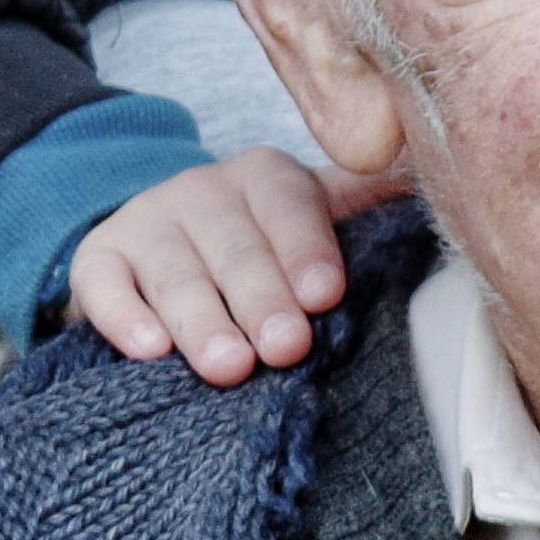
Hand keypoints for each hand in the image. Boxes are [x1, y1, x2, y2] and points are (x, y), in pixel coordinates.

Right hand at [67, 143, 357, 381]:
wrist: (163, 247)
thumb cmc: (263, 248)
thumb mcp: (315, 218)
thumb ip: (370, 203)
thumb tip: (439, 174)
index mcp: (267, 177)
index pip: (289, 204)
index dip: (306, 248)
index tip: (326, 295)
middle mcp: (204, 190)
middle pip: (234, 244)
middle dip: (260, 297)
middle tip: (284, 346)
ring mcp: (146, 221)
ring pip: (174, 270)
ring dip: (202, 319)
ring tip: (228, 366)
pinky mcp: (99, 258)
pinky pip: (103, 284)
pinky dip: (123, 317)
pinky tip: (150, 350)